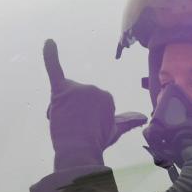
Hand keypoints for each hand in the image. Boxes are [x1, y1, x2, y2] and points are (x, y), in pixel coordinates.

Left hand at [44, 39, 146, 169]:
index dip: (86, 117)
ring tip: (67, 123)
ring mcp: (77, 89)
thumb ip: (127, 121)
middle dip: (73, 113)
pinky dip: (50, 55)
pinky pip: (53, 69)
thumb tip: (143, 118)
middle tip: (76, 128)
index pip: (90, 103)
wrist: (79, 150)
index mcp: (106, 96)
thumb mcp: (114, 130)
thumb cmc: (97, 141)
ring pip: (65, 96)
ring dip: (62, 109)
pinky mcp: (60, 90)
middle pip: (77, 99)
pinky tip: (49, 42)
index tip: (88, 129)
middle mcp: (93, 88)